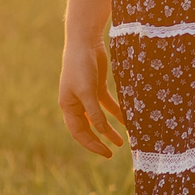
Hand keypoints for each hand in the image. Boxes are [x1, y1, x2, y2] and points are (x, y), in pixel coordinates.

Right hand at [57, 37, 127, 156]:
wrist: (85, 42)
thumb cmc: (81, 66)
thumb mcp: (88, 92)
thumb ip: (95, 113)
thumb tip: (102, 132)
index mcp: (68, 106)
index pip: (79, 132)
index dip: (91, 144)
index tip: (105, 153)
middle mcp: (76, 103)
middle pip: (88, 128)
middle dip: (99, 140)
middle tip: (112, 152)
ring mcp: (87, 96)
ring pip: (99, 118)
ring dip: (109, 129)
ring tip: (121, 141)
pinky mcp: (98, 87)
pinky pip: (107, 105)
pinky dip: (116, 113)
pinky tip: (127, 120)